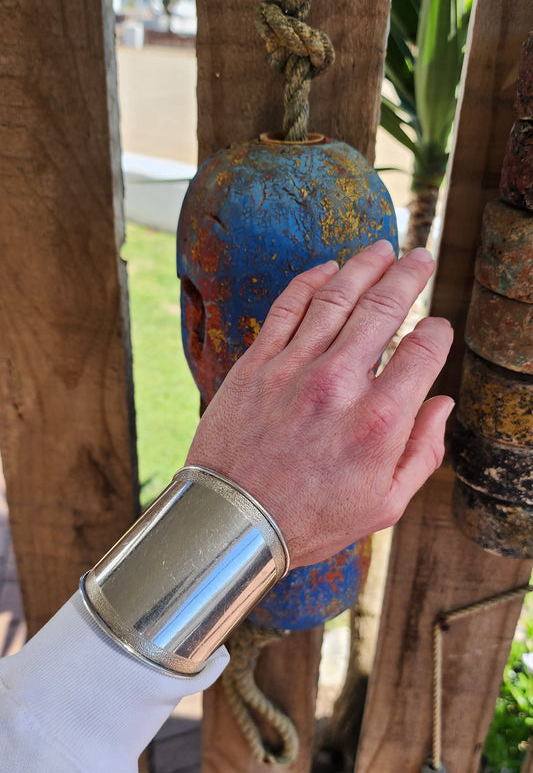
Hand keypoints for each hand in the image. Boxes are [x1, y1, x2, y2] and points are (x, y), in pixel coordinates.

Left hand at [186, 240, 452, 568]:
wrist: (232, 523)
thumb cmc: (309, 520)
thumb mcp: (384, 506)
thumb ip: (423, 452)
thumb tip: (443, 405)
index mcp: (379, 421)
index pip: (423, 350)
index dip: (437, 332)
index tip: (437, 327)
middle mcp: (339, 385)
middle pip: (384, 308)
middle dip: (408, 276)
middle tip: (420, 258)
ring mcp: (294, 369)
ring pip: (337, 297)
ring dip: (364, 266)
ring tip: (381, 249)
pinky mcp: (256, 364)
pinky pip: (288, 307)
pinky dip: (311, 281)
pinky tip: (328, 269)